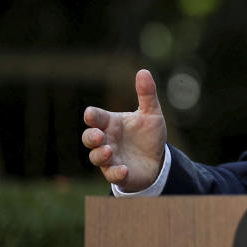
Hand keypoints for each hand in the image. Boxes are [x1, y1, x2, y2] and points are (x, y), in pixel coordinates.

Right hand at [81, 69, 166, 191]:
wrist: (158, 159)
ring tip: (108, 151)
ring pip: (96, 157)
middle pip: (89, 138)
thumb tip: (143, 71)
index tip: (91, 114)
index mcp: (111, 123)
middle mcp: (107, 140)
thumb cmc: (148, 135)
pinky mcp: (118, 173)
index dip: (92, 116)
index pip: (96, 118)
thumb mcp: (151, 113)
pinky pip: (112, 175)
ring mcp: (110, 158)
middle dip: (90, 136)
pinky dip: (115, 172)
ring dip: (99, 155)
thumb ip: (146, 94)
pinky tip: (123, 169)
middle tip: (98, 135)